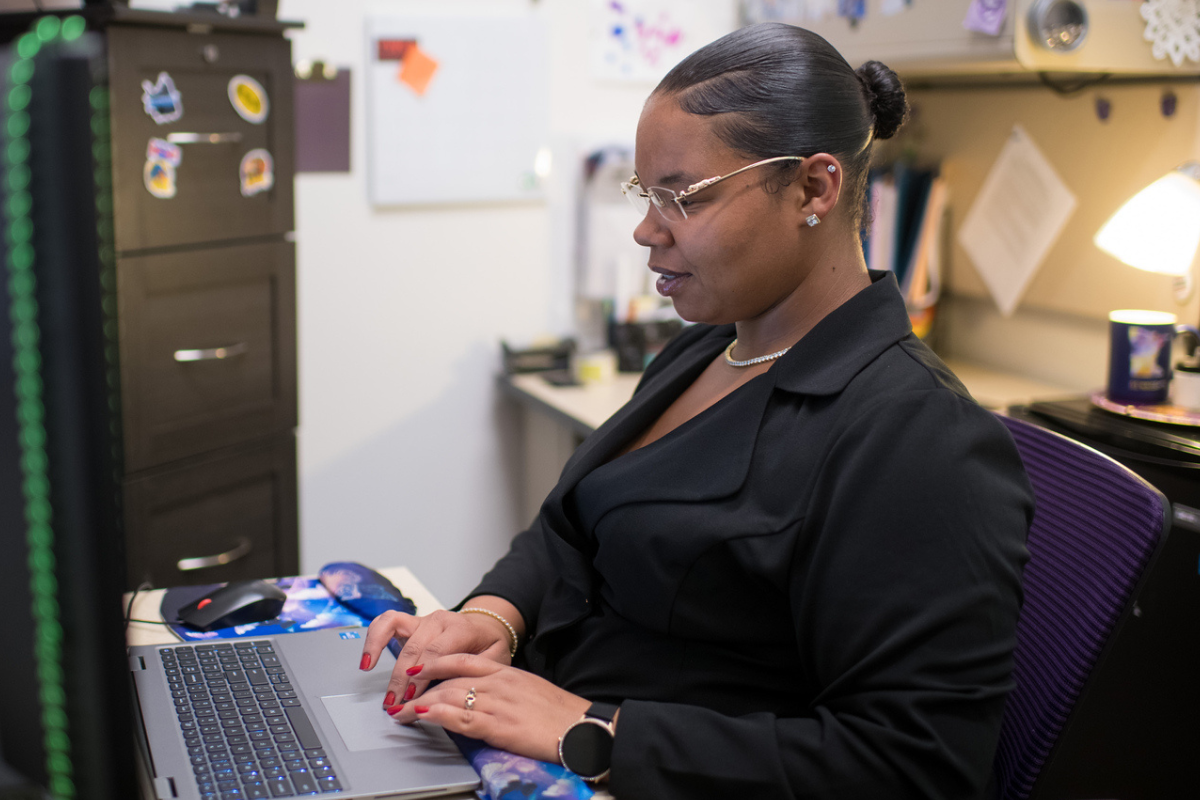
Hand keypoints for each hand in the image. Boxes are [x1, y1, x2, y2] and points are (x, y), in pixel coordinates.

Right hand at [360, 608, 513, 709]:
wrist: (487, 627)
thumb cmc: (490, 647)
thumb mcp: (495, 660)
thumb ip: (476, 674)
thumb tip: (455, 694)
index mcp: (462, 628)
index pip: (437, 652)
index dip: (423, 676)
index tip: (414, 698)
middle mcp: (440, 620)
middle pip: (415, 647)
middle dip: (403, 679)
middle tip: (397, 705)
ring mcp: (423, 619)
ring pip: (396, 632)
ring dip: (384, 661)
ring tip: (383, 686)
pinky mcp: (411, 622)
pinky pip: (386, 622)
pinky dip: (373, 638)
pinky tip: (367, 661)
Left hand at [387, 653, 590, 763]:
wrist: (582, 728)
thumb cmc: (559, 714)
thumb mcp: (529, 691)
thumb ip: (504, 689)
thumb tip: (482, 696)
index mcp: (507, 673)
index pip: (463, 660)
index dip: (435, 662)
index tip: (417, 668)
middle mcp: (499, 683)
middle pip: (450, 679)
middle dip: (420, 687)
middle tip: (400, 696)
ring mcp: (498, 703)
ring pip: (450, 696)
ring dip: (420, 703)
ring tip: (401, 711)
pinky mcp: (499, 726)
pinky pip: (462, 717)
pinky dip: (438, 714)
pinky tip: (423, 715)